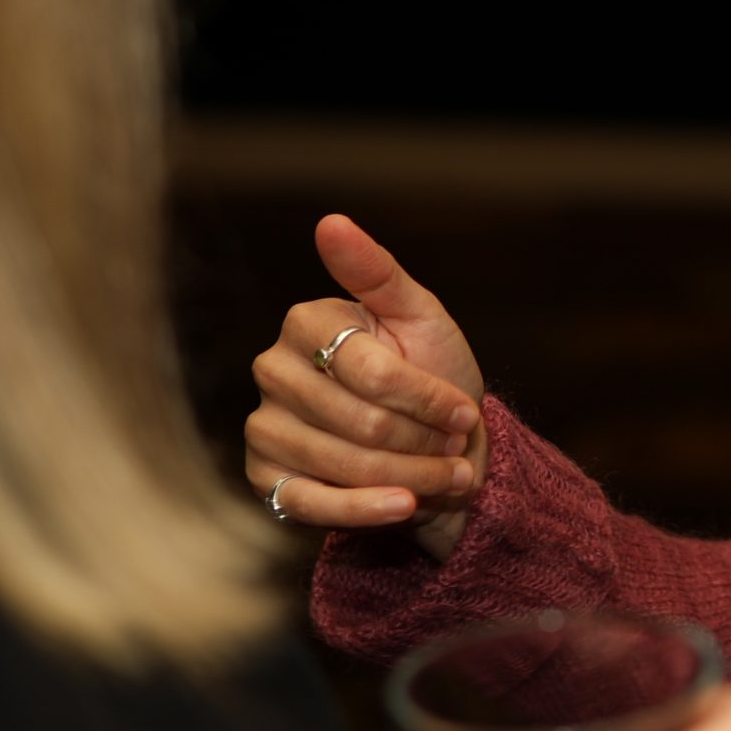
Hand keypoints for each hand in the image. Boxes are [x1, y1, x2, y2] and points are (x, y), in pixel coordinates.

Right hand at [244, 215, 489, 556]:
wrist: (431, 441)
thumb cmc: (430, 368)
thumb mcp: (418, 315)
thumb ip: (376, 272)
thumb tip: (329, 221)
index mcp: (305, 321)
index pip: (371, 370)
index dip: (426, 397)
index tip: (467, 412)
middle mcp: (272, 371)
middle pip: (359, 421)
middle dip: (422, 442)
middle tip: (457, 449)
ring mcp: (263, 427)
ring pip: (342, 464)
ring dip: (409, 478)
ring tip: (450, 478)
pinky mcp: (264, 479)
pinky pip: (309, 503)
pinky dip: (364, 510)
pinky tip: (404, 507)